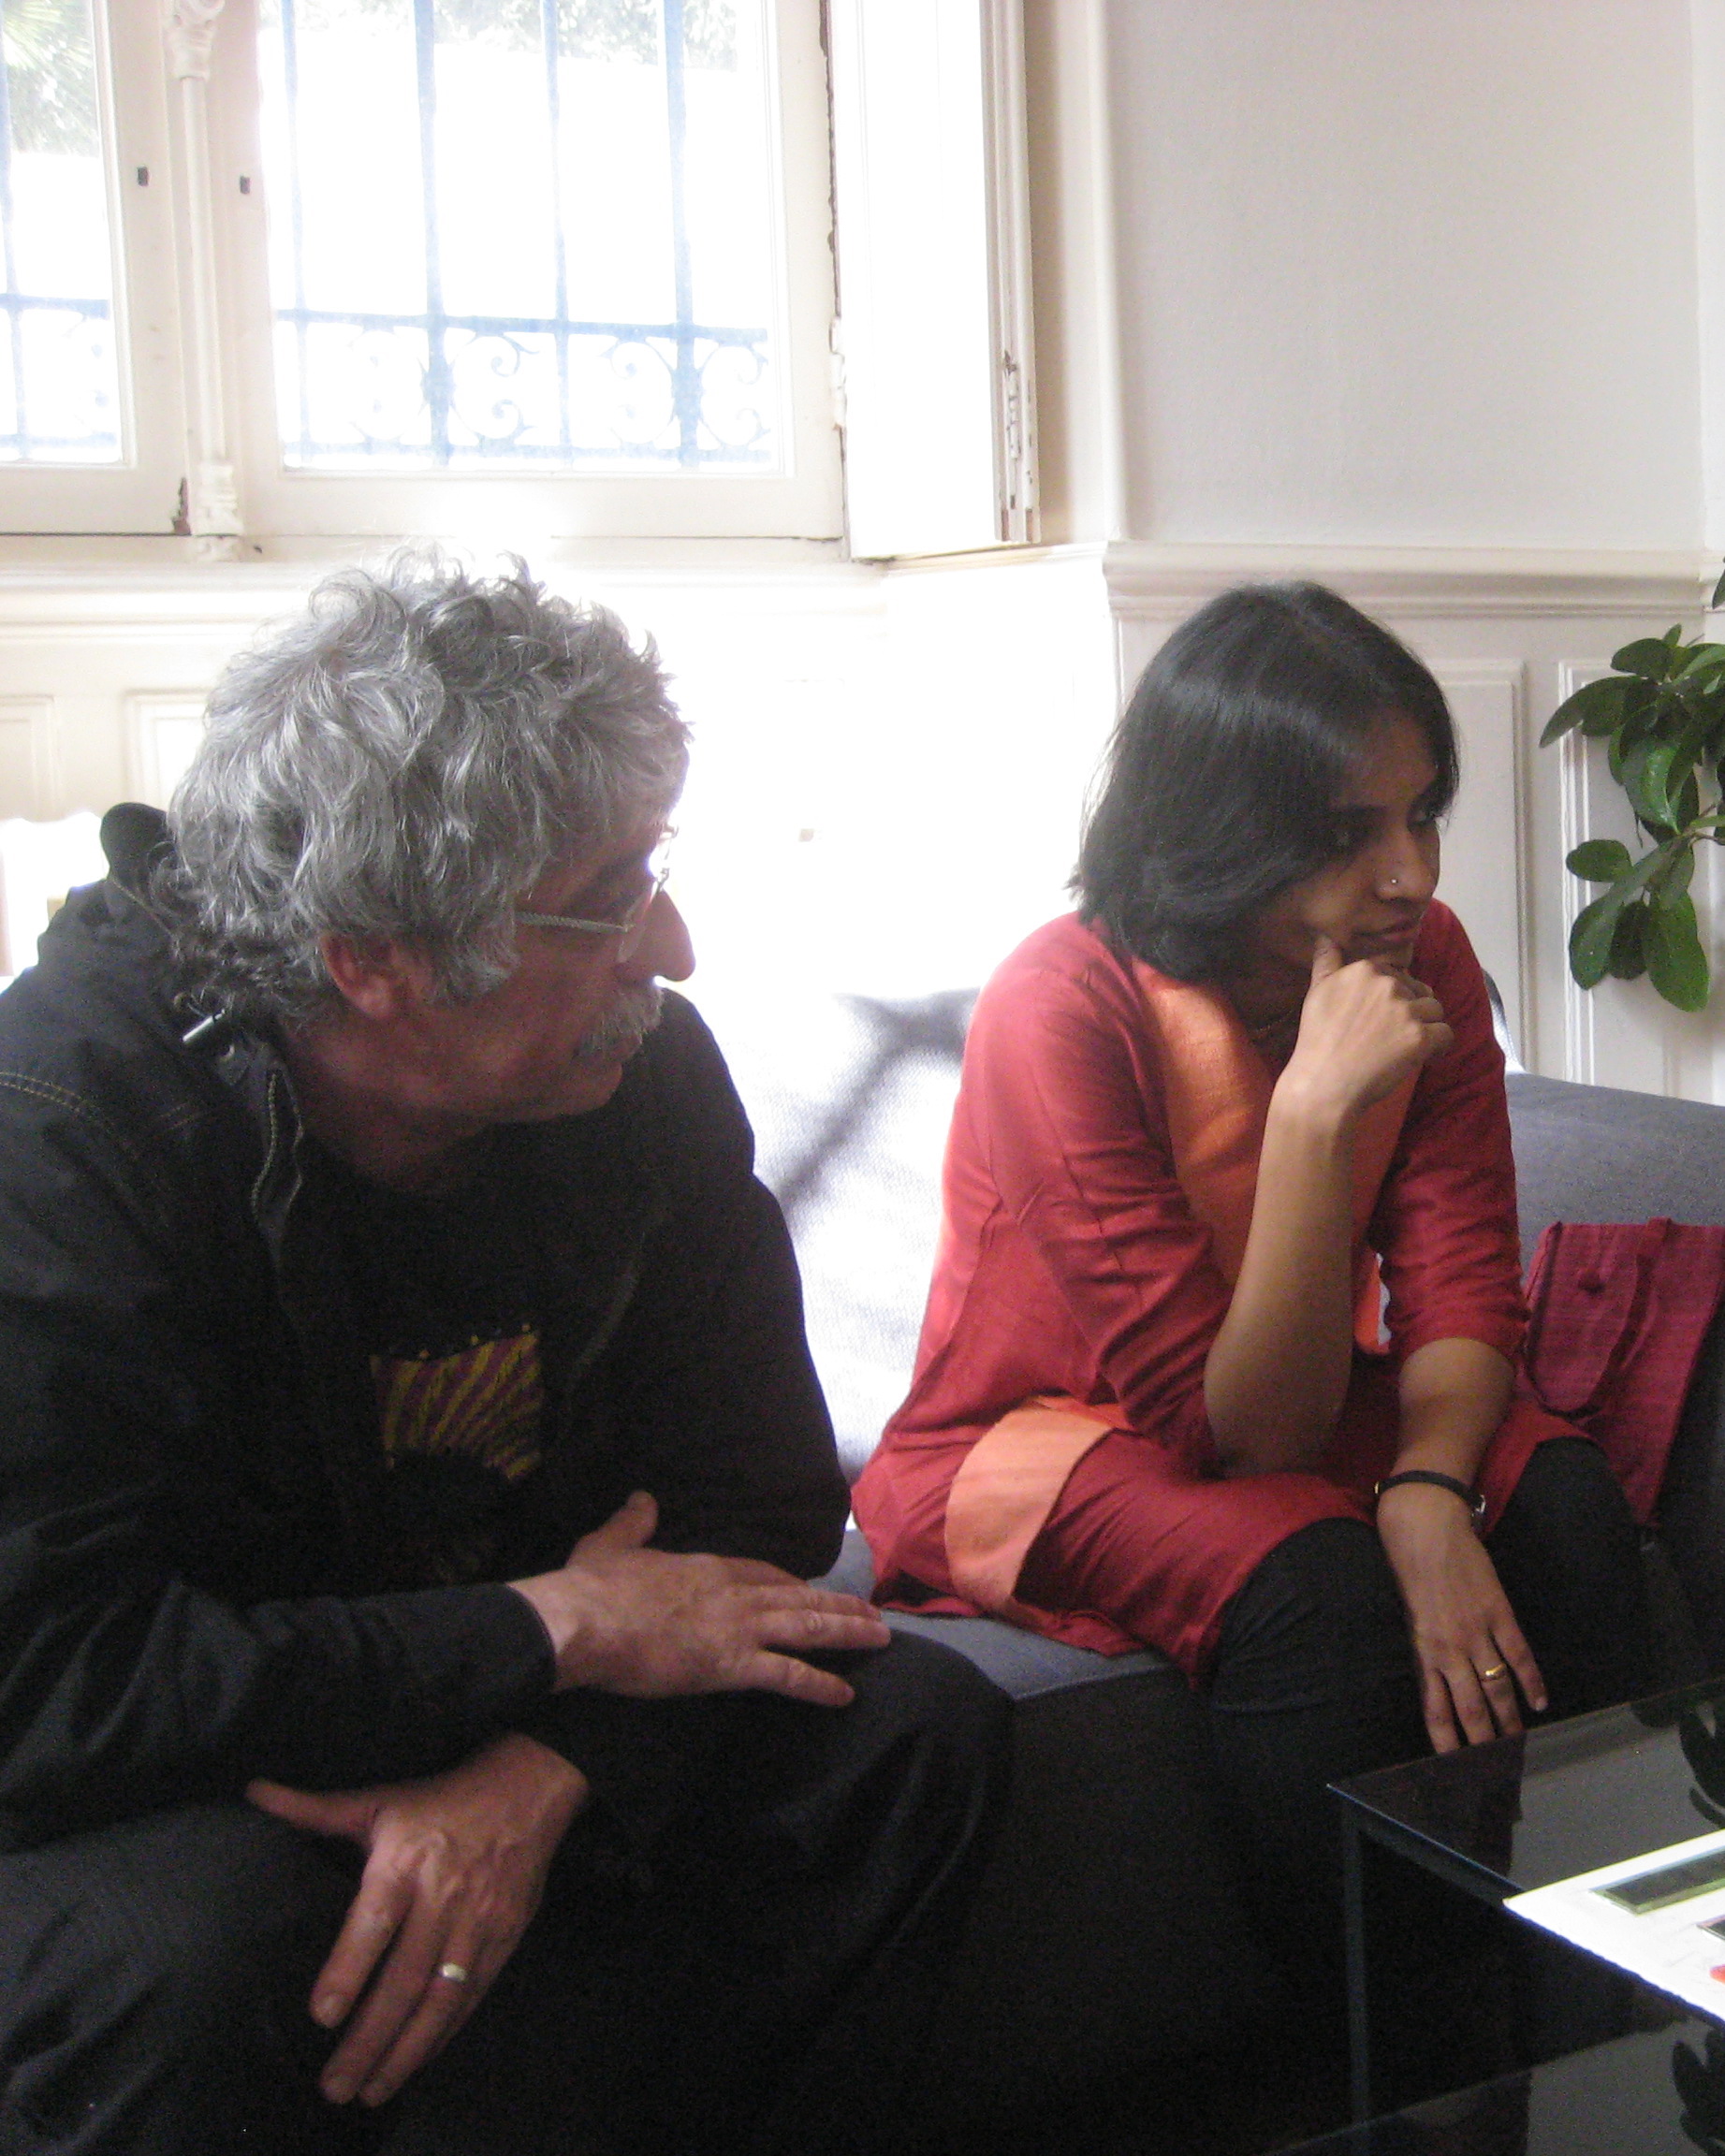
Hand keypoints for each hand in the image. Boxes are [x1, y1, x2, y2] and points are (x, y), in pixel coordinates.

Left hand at [247, 1733, 585, 2108]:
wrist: (527, 1789)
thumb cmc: (440, 1799)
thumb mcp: (378, 1800)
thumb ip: (314, 1810)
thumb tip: (254, 1794)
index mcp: (406, 1861)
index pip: (375, 1923)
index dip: (349, 1970)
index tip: (322, 2016)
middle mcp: (443, 1897)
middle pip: (405, 1979)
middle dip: (369, 2039)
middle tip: (334, 2086)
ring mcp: (478, 1922)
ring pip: (441, 1999)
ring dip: (406, 2051)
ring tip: (371, 2091)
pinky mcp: (505, 1936)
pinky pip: (472, 1995)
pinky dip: (444, 2034)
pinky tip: (416, 2061)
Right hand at [510, 1491, 891, 1704]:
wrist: (583, 1622)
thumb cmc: (592, 1588)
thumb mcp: (611, 1544)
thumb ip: (633, 1522)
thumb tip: (642, 1497)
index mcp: (706, 1567)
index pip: (762, 1572)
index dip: (791, 1583)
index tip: (811, 1590)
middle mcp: (733, 1593)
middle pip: (799, 1597)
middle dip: (839, 1605)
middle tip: (873, 1611)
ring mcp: (737, 1628)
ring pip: (807, 1628)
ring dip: (847, 1632)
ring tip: (880, 1637)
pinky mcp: (731, 1665)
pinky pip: (787, 1675)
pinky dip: (819, 1684)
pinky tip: (845, 1694)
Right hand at [1282, 936, 1452, 1123]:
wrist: (1322, 1083)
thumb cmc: (1317, 1040)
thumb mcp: (1317, 992)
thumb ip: (1327, 961)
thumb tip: (1325, 936)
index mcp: (1366, 969)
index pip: (1398, 975)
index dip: (1393, 998)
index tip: (1378, 1019)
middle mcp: (1388, 984)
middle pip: (1419, 992)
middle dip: (1410, 1012)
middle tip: (1388, 1037)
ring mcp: (1406, 1011)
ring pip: (1435, 1011)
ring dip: (1426, 1028)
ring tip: (1405, 1046)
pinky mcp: (1421, 1037)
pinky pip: (1446, 1034)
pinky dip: (1438, 1047)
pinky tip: (1421, 1057)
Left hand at [1375, 1482, 1546, 1750]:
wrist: (1424, 1526)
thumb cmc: (1407, 1566)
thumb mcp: (1405, 1613)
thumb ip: (1422, 1647)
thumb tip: (1436, 1679)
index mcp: (1422, 1650)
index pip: (1435, 1708)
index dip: (1446, 1740)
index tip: (1454, 1766)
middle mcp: (1449, 1648)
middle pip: (1470, 1707)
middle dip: (1483, 1742)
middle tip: (1493, 1770)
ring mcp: (1476, 1631)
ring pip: (1496, 1688)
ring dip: (1508, 1720)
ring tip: (1516, 1745)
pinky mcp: (1498, 1612)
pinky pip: (1519, 1655)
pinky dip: (1531, 1681)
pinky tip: (1540, 1703)